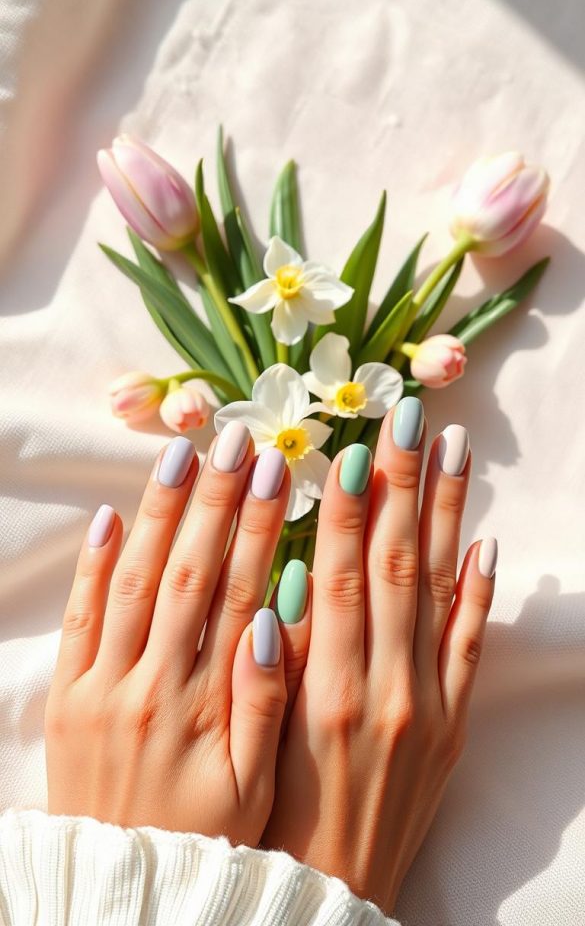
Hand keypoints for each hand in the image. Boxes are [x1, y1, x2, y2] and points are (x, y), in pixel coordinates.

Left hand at [45, 426, 293, 845]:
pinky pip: (79, 619)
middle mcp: (154, 685)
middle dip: (216, 500)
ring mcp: (104, 686)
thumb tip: (279, 622)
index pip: (241, 593)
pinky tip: (111, 515)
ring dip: (161, 514)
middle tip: (237, 439)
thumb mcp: (253, 786)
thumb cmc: (205, 836)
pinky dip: (93, 565)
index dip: (261, 528)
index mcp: (208, 704)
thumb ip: (269, 704)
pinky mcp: (67, 696)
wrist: (123, 887)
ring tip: (185, 453)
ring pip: (135, 582)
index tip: (278, 471)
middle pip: (190, 573)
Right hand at [264, 398, 496, 912]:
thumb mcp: (256, 736)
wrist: (325, 891)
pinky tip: (487, 543)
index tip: (357, 447)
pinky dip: (481, 594)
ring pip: (440, 589)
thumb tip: (292, 574)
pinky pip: (473, 648)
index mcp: (327, 687)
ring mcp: (428, 704)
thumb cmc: (273, 813)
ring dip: (447, 514)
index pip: (343, 574)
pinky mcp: (453, 725)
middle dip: (404, 485)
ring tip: (455, 451)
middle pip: (397, 564)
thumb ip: (274, 655)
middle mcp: (385, 686)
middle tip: (410, 417)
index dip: (351, 509)